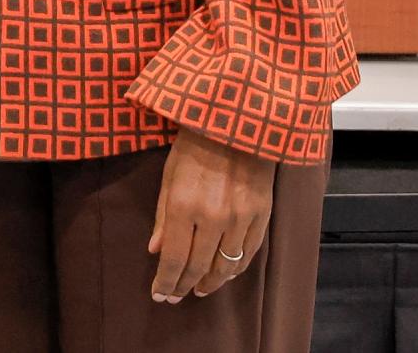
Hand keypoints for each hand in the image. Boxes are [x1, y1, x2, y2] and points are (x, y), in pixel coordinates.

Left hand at [147, 130, 274, 302]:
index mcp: (185, 206)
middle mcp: (214, 217)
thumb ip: (163, 216)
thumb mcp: (169, 175)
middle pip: (199, 267)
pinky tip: (225, 274)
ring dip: (211, 283)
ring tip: (199, 289)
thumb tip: (156, 251)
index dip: (166, 281)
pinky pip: (249, 253)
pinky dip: (236, 268)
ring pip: (226, 266)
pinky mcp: (261, 214)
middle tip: (176, 296)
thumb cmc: (194, 144)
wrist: (237, 121)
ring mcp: (241, 218)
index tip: (159, 294)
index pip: (174, 259)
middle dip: (184, 286)